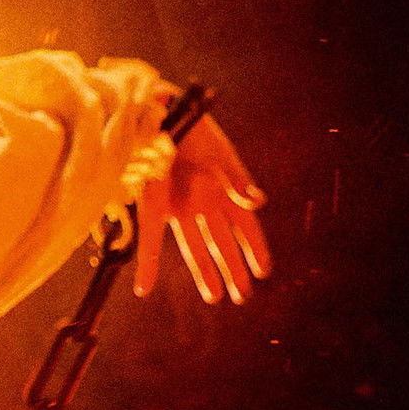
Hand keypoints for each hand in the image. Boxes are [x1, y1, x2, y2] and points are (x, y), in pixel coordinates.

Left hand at [133, 109, 272, 302]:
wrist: (159, 112)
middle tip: (242, 297)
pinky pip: (151, 242)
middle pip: (220, 244)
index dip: (255, 250)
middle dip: (232, 270)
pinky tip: (144, 287)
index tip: (264, 271)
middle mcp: (204, 203)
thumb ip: (237, 182)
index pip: (245, 228)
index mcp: (226, 190)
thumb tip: (259, 204)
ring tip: (215, 297)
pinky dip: (148, 265)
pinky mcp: (152, 207)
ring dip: (205, 272)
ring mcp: (179, 207)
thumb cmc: (195, 131)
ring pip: (196, 247)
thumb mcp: (220, 156)